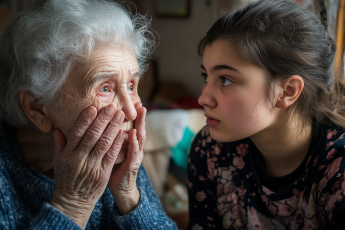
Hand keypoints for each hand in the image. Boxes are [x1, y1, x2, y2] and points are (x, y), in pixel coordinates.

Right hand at [50, 105, 124, 228]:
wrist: (74, 200)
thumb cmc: (66, 178)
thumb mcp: (58, 162)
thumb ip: (59, 145)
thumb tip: (57, 129)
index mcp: (68, 154)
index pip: (77, 133)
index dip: (85, 120)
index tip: (93, 108)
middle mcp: (80, 159)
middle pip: (93, 136)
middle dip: (103, 120)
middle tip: (112, 107)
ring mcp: (92, 166)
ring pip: (104, 144)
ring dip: (113, 128)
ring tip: (120, 115)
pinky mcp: (103, 173)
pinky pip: (112, 156)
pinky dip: (117, 143)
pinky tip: (122, 132)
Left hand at [108, 102, 146, 214]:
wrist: (119, 188)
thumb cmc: (113, 167)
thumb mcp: (113, 150)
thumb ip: (111, 138)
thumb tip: (103, 122)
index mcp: (129, 144)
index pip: (132, 126)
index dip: (134, 114)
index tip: (133, 100)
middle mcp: (134, 148)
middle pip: (139, 129)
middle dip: (140, 116)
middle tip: (140, 102)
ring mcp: (135, 157)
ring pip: (139, 138)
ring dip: (140, 125)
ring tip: (141, 112)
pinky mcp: (131, 166)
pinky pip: (133, 153)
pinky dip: (133, 143)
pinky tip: (133, 134)